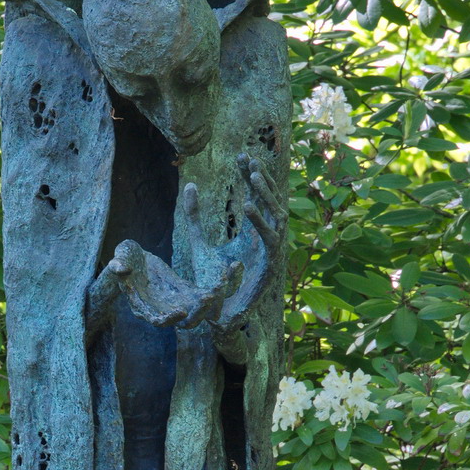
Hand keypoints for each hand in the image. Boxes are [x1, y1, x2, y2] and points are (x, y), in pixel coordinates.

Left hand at [180, 161, 285, 335]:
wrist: (219, 314)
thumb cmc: (212, 281)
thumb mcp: (198, 241)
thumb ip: (194, 215)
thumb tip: (192, 184)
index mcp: (252, 232)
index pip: (257, 196)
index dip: (251, 175)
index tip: (242, 154)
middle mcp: (266, 239)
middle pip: (270, 200)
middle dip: (261, 178)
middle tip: (248, 158)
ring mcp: (271, 252)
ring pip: (276, 215)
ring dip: (265, 194)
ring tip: (251, 175)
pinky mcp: (269, 266)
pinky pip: (269, 239)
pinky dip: (259, 221)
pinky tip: (247, 205)